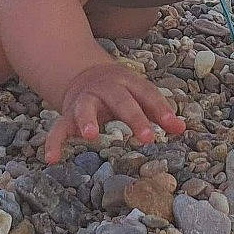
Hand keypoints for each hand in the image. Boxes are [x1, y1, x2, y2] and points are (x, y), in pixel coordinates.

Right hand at [42, 63, 187, 163]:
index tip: (173, 125)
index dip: (160, 109)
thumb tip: (182, 129)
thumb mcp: (140, 95)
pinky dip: (54, 142)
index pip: (146, 94)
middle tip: (148, 138)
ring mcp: (84, 101)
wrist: (84, 74)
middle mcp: (105, 89)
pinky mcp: (68, 115)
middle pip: (120, 100)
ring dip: (87, 120)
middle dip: (133, 117)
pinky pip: (58, 128)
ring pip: (84, 108)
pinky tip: (52, 158)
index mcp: (127, 82)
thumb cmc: (120, 91)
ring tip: (90, 136)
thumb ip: (158, 111)